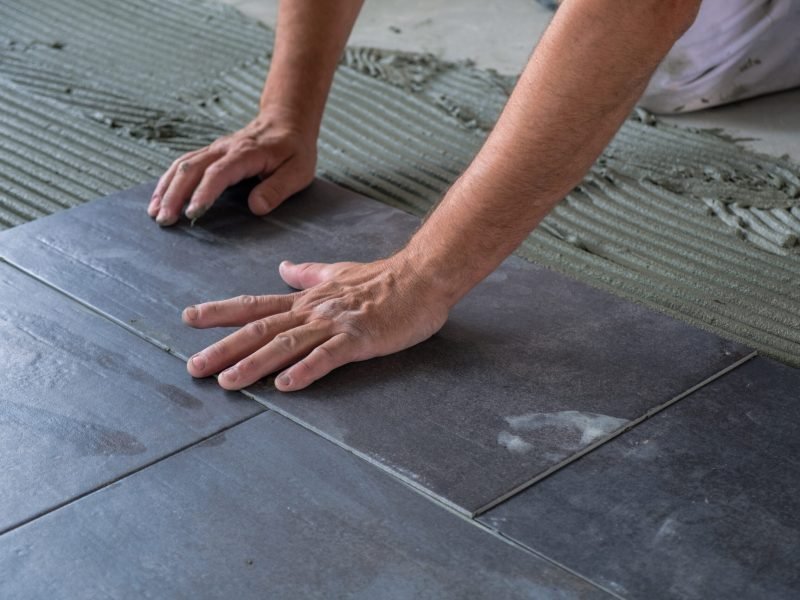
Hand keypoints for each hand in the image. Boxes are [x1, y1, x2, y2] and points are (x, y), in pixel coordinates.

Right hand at [147, 108, 316, 225]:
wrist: (287, 121)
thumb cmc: (294, 149)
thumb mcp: (298, 171)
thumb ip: (278, 189)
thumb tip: (256, 207)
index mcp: (246, 153)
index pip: (218, 174)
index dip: (203, 193)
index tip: (192, 214)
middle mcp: (224, 149)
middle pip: (191, 169)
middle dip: (174, 195)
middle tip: (165, 220)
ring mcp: (214, 149)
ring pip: (182, 165)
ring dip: (166, 189)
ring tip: (154, 213)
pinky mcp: (210, 153)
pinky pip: (183, 164)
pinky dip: (168, 181)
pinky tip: (159, 198)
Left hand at [182, 255, 449, 390]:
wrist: (422, 278)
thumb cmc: (384, 279)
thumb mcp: (338, 272)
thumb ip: (308, 274)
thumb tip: (283, 268)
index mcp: (307, 299)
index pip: (256, 304)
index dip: (221, 312)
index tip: (190, 318)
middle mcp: (313, 310)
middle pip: (261, 329)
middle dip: (224, 348)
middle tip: (193, 367)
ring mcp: (335, 324)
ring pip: (286, 343)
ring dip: (254, 363)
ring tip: (227, 382)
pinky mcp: (359, 339)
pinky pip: (328, 356)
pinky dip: (305, 370)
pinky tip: (285, 385)